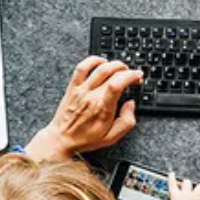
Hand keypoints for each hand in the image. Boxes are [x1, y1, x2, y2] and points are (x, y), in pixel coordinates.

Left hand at [26, 56, 142, 160]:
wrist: (62, 139)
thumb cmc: (85, 139)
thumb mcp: (111, 138)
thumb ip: (126, 122)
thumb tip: (131, 105)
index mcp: (103, 109)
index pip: (117, 84)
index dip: (130, 76)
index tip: (138, 77)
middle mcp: (91, 96)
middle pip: (112, 73)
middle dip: (127, 70)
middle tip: (132, 76)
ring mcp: (81, 90)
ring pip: (99, 67)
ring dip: (114, 64)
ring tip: (121, 69)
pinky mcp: (73, 87)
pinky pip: (81, 67)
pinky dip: (93, 60)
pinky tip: (101, 62)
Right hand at [153, 174, 199, 199]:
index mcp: (176, 195)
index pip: (172, 183)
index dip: (172, 177)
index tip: (172, 174)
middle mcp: (186, 194)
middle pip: (187, 182)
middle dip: (186, 184)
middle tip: (186, 187)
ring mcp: (195, 198)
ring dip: (199, 189)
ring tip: (197, 192)